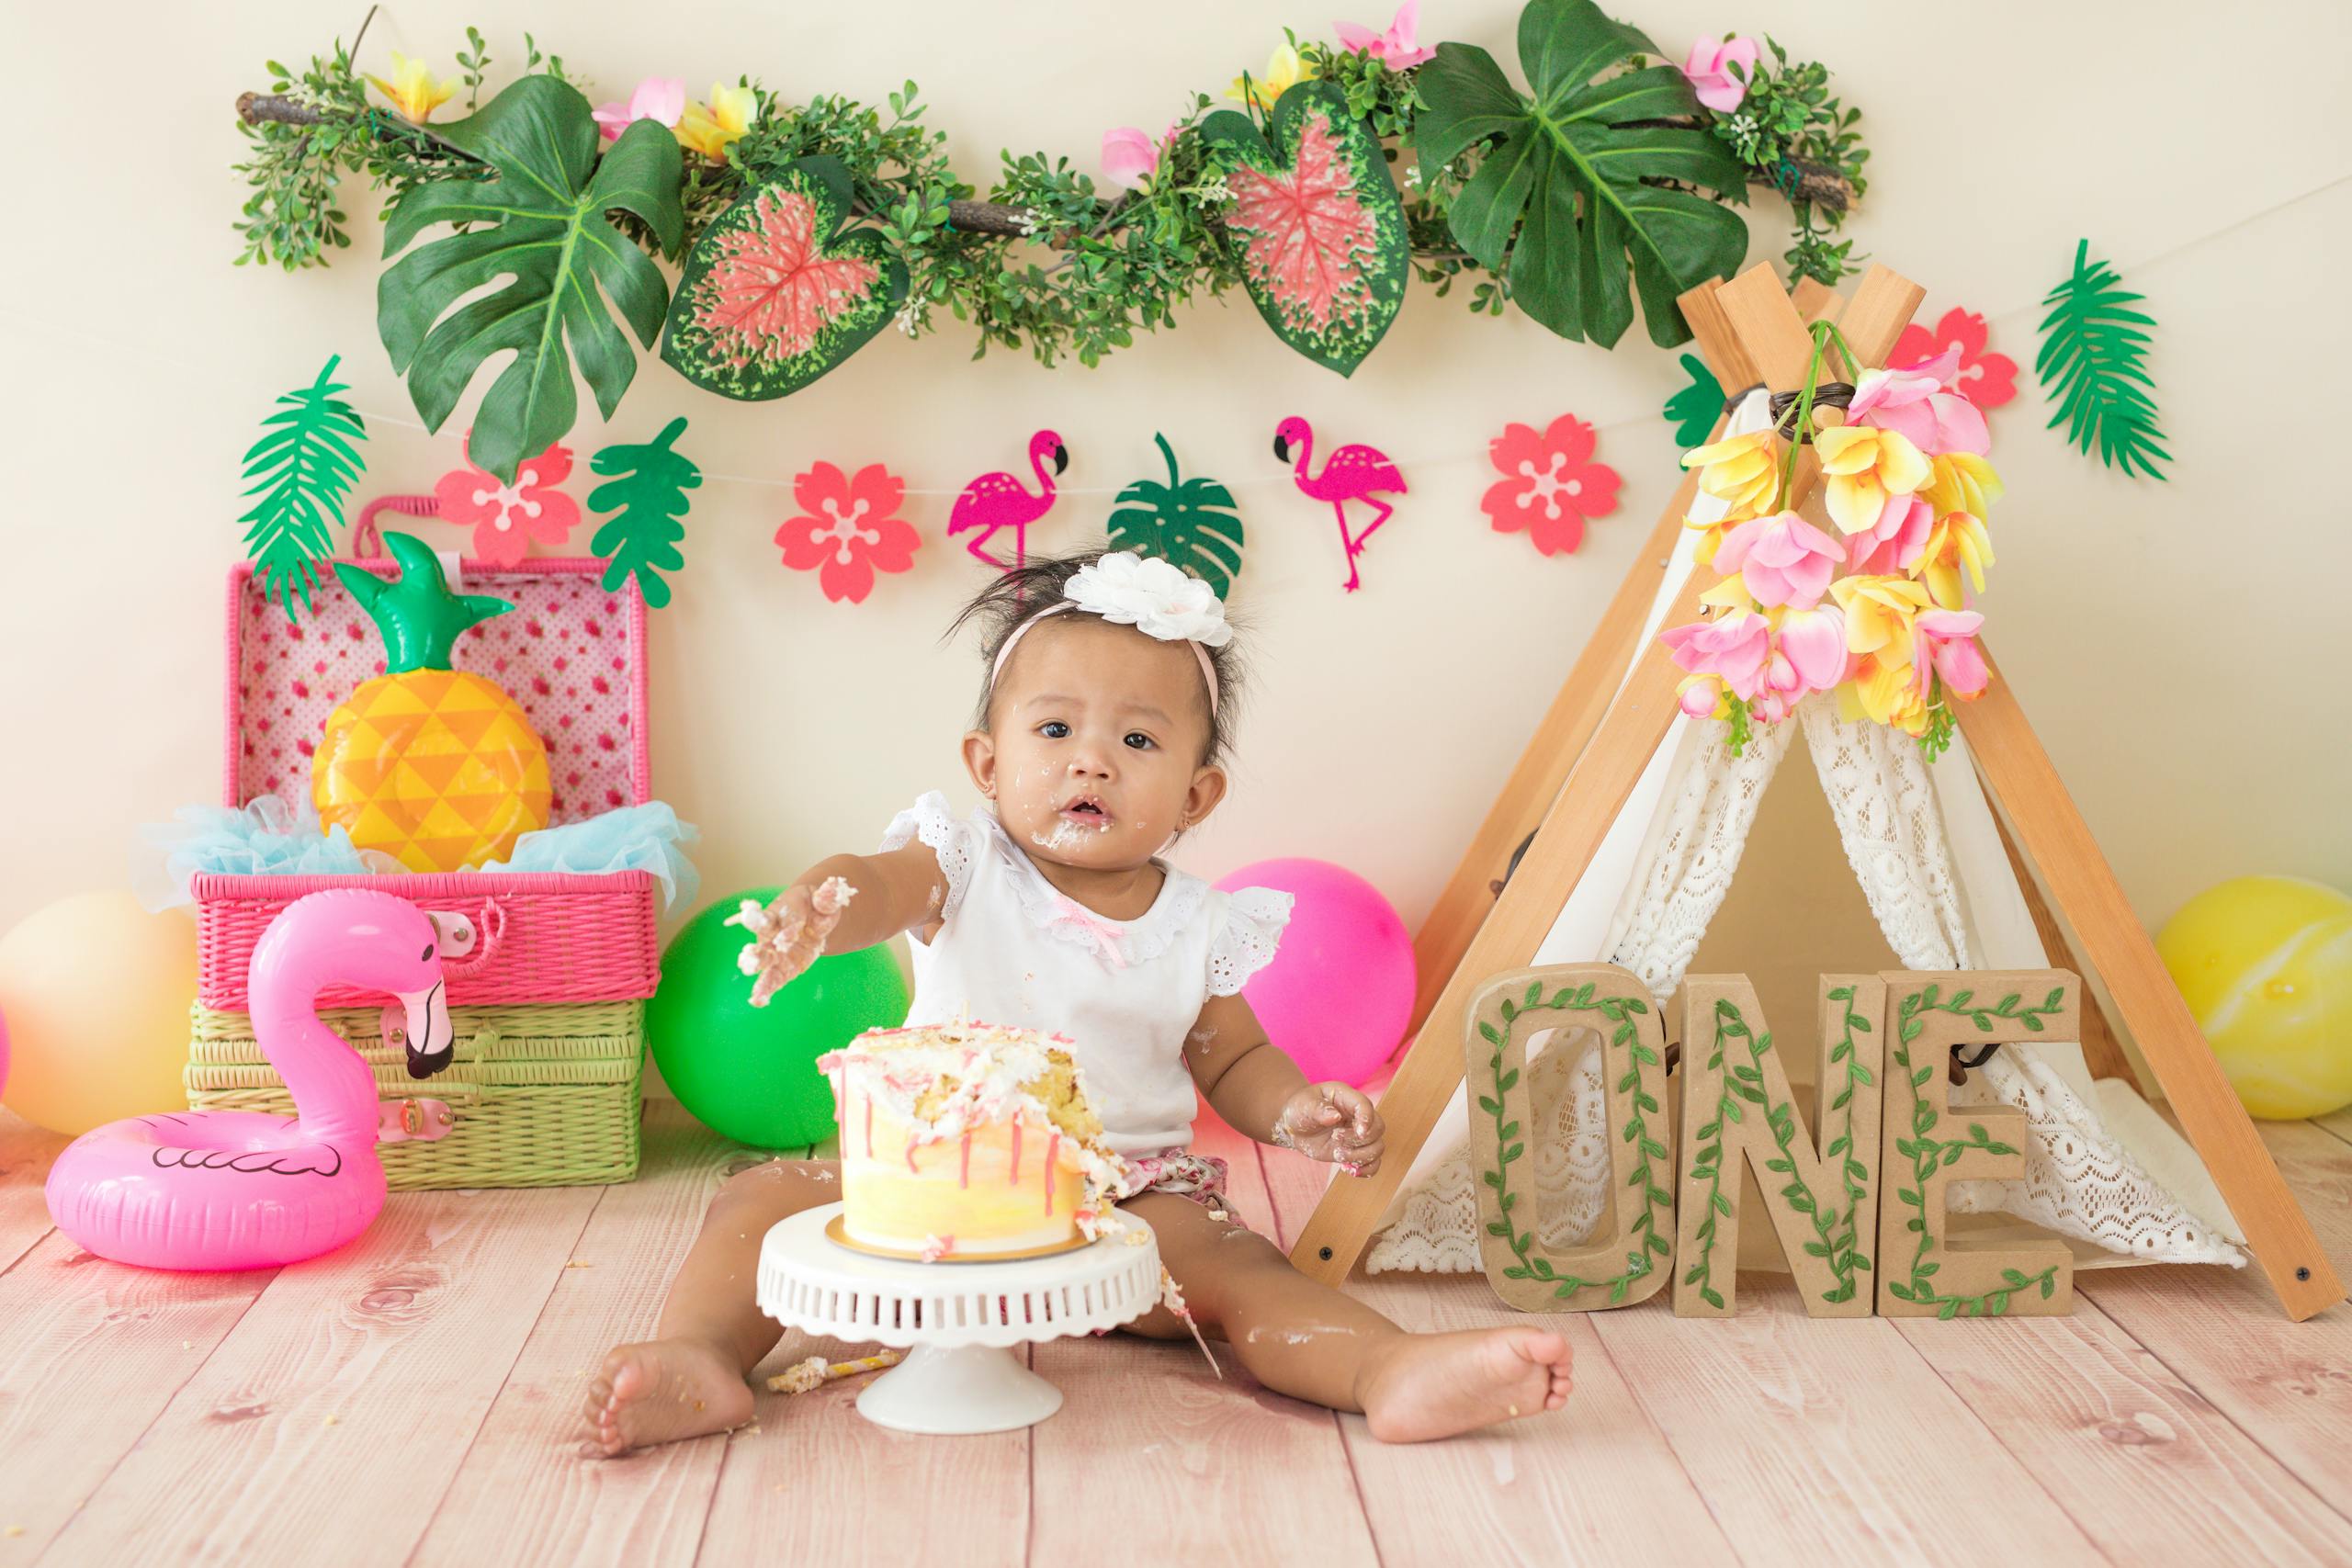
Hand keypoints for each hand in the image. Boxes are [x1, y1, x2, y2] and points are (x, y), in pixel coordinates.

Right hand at [727, 877, 854, 1006]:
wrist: (810, 923)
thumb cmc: (815, 910)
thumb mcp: (823, 903)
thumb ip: (827, 898)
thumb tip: (835, 885)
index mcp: (783, 911)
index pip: (785, 919)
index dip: (789, 928)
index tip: (789, 937)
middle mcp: (772, 931)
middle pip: (764, 934)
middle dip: (758, 943)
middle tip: (747, 954)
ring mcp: (773, 950)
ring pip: (763, 956)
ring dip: (756, 963)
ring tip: (747, 970)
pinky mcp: (779, 968)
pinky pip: (770, 979)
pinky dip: (764, 990)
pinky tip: (757, 1001)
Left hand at [1272, 1082, 1384, 1175]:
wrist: (1295, 1127)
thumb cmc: (1300, 1109)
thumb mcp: (1304, 1105)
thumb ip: (1318, 1109)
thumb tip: (1334, 1116)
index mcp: (1347, 1098)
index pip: (1366, 1106)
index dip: (1367, 1120)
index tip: (1359, 1133)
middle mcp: (1357, 1116)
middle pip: (1378, 1128)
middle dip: (1359, 1140)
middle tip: (1336, 1139)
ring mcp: (1358, 1134)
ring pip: (1377, 1147)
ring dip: (1360, 1156)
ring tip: (1338, 1156)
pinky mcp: (1355, 1151)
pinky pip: (1372, 1163)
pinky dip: (1366, 1169)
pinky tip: (1349, 1170)